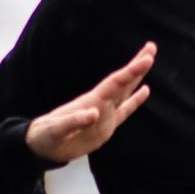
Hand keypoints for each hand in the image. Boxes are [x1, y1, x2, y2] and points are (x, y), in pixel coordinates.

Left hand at [26, 43, 155, 164]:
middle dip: (137, 66)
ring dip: (138, 77)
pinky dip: (136, 101)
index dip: (131, 71)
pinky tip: (145, 90)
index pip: (115, 83)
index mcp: (91, 102)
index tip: (146, 58)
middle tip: (151, 47)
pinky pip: (125, 111)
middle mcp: (100, 104)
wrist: (43, 146)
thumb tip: (94, 113)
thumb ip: (74, 121)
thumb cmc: (46, 136)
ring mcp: (104, 114)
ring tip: (149, 60)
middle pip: (123, 81)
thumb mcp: (56, 130)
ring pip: (126, 92)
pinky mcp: (106, 126)